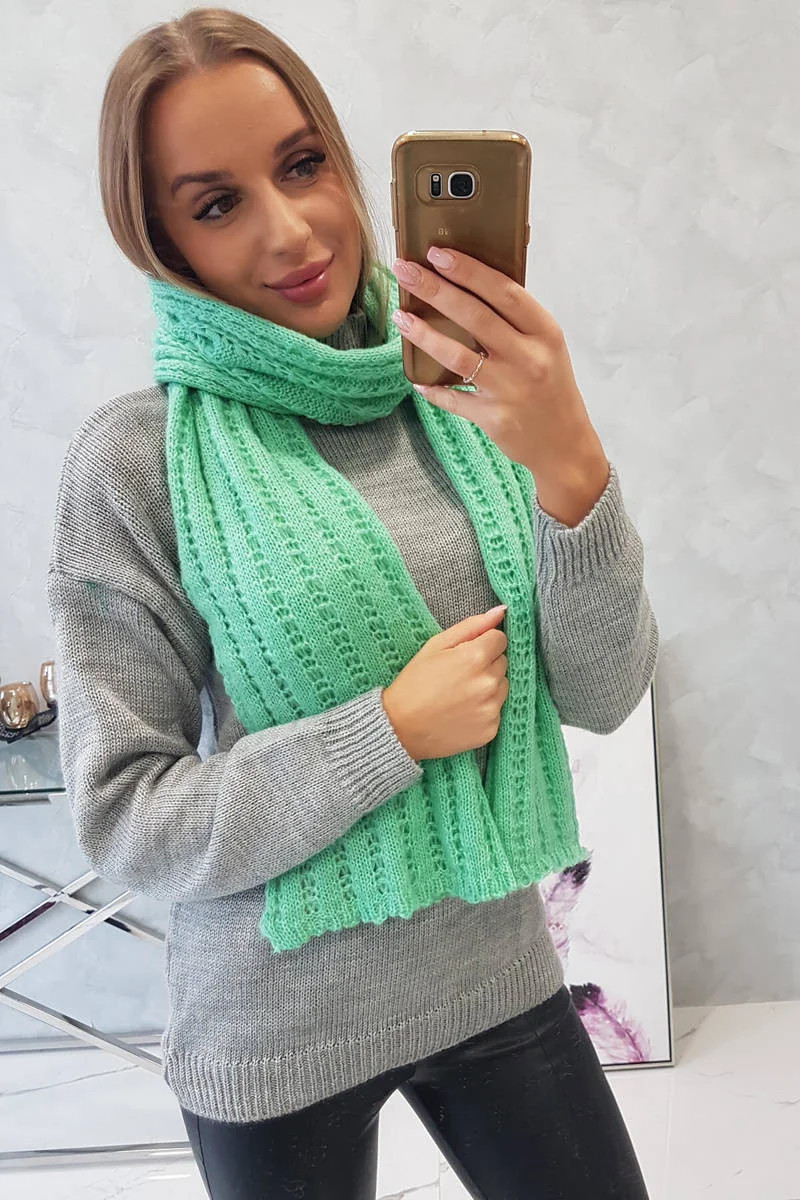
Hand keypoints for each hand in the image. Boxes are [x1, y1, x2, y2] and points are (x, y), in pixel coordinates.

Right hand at [381, 605, 508, 762]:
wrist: (400, 727)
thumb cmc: (414, 683)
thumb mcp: (436, 645)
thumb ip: (472, 626)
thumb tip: (501, 611)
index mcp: (475, 657)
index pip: (500, 639)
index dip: (483, 643)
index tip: (465, 654)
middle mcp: (488, 683)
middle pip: (503, 662)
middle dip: (486, 664)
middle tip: (459, 675)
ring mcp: (491, 709)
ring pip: (502, 686)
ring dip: (488, 686)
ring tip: (460, 694)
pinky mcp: (491, 729)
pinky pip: (497, 710)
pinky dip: (484, 710)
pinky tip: (462, 712)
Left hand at [390, 247, 609, 517]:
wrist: (564, 444)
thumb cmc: (551, 387)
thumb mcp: (546, 346)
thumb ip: (516, 320)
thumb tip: (469, 284)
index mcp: (545, 332)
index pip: (504, 291)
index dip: (469, 271)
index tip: (437, 253)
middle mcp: (529, 358)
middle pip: (475, 316)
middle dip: (435, 289)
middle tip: (404, 271)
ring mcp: (510, 390)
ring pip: (458, 356)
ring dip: (424, 335)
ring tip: (401, 318)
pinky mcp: (494, 418)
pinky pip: (454, 398)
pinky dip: (432, 389)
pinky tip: (415, 378)